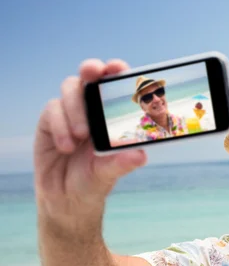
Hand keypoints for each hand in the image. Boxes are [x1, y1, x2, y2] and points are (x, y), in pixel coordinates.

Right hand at [34, 59, 146, 222]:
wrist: (66, 198)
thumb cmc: (94, 180)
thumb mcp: (110, 173)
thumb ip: (122, 163)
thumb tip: (141, 155)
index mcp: (112, 115)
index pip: (116, 86)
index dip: (117, 71)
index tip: (119, 67)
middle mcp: (92, 109)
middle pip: (90, 76)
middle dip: (92, 69)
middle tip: (93, 73)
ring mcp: (70, 112)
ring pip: (70, 88)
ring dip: (76, 106)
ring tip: (82, 135)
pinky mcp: (50, 121)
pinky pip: (52, 109)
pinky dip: (61, 125)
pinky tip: (67, 146)